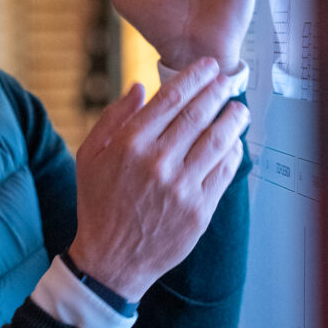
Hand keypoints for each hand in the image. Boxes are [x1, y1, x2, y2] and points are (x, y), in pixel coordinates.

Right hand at [69, 58, 248, 300]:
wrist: (111, 260)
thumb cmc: (98, 205)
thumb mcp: (89, 156)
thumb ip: (112, 118)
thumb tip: (139, 88)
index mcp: (129, 145)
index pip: (169, 100)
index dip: (193, 78)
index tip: (207, 67)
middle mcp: (157, 163)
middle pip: (198, 115)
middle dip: (217, 91)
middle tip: (227, 80)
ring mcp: (181, 187)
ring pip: (218, 140)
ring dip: (233, 118)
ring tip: (238, 108)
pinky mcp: (199, 210)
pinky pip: (224, 172)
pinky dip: (233, 151)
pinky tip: (233, 142)